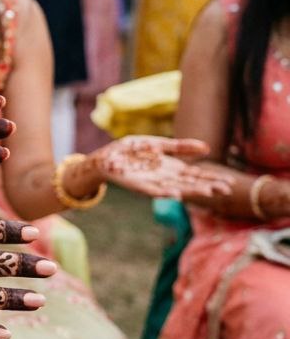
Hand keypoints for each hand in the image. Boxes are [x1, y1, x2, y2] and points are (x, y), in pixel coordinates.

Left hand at [92, 136, 233, 198]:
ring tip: (208, 192)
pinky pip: (153, 191)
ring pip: (176, 188)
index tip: (230, 181)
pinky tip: (175, 193)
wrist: (107, 157)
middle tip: (227, 189)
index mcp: (172, 168)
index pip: (197, 175)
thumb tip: (207, 148)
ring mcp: (153, 183)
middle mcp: (166, 178)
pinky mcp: (138, 186)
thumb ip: (181, 147)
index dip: (212, 178)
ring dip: (191, 191)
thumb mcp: (160, 145)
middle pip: (190, 183)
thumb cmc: (133, 151)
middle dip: (208, 186)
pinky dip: (164, 192)